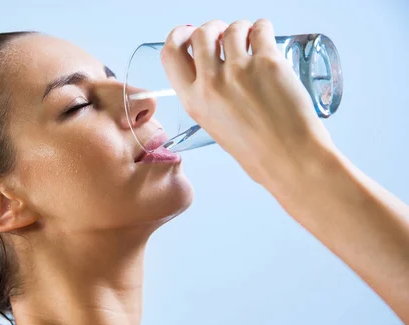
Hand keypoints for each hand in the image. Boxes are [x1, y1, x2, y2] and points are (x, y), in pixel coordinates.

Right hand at [161, 19, 336, 186]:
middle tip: (224, 33)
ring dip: (241, 28)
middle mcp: (211, 84)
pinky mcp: (268, 63)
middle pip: (200, 34)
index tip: (187, 32)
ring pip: (232, 29)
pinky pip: (261, 29)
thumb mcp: (215, 128)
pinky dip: (263, 28)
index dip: (178, 36)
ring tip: (251, 39)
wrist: (291, 160)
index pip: (170, 55)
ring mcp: (239, 71)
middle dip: (212, 28)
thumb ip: (208, 99)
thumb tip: (214, 72)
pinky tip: (265, 37)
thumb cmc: (259, 152)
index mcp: (194, 102)